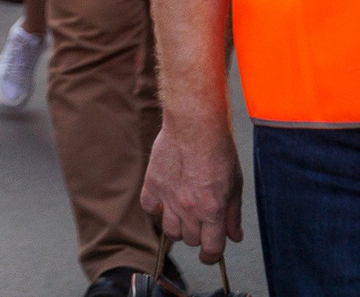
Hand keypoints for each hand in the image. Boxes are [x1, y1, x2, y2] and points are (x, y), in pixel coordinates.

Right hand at [141, 117, 242, 264]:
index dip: (212, 257)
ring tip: (183, 216)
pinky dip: (156, 209)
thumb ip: (233, 215)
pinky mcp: (153, 184)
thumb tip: (234, 236)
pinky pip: (149, 208)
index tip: (211, 256)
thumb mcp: (235, 187)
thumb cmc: (218, 152)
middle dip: (198, 237)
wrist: (195, 127)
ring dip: (178, 227)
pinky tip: (165, 202)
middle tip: (202, 226)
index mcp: (212, 210)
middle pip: (190, 240)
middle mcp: (189, 208)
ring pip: (169, 230)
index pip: (211, 248)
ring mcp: (168, 197)